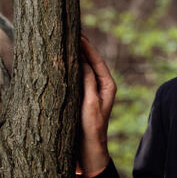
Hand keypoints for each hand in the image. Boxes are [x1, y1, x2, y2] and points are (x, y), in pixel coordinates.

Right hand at [79, 33, 116, 175]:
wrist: (90, 146)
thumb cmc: (91, 127)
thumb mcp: (90, 103)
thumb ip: (88, 82)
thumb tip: (83, 63)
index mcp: (108, 85)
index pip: (98, 61)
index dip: (88, 47)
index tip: (80, 34)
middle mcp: (104, 85)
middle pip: (93, 61)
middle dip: (84, 47)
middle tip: (74, 31)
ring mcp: (95, 90)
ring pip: (87, 67)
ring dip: (79, 54)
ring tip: (70, 40)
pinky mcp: (87, 95)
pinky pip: (82, 76)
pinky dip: (75, 66)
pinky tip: (68, 60)